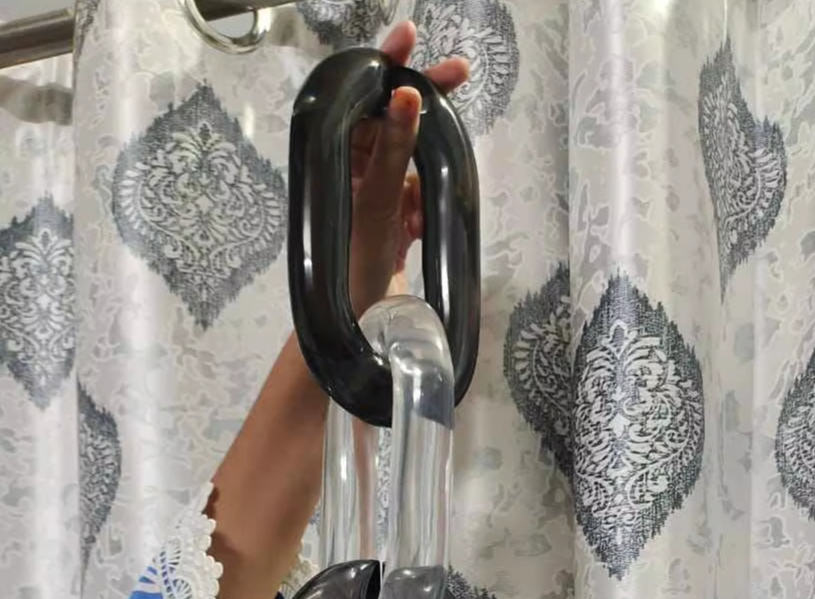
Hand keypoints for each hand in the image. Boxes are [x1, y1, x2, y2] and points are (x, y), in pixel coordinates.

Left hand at [349, 21, 469, 314]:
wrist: (359, 324)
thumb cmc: (353, 265)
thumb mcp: (375, 202)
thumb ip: (394, 148)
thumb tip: (408, 94)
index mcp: (336, 157)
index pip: (363, 100)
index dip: (386, 68)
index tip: (409, 38)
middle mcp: (355, 168)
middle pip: (393, 121)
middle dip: (424, 111)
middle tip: (459, 75)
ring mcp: (377, 192)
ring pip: (412, 160)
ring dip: (422, 181)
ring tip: (414, 216)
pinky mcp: (395, 217)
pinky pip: (419, 193)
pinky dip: (423, 208)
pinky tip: (416, 232)